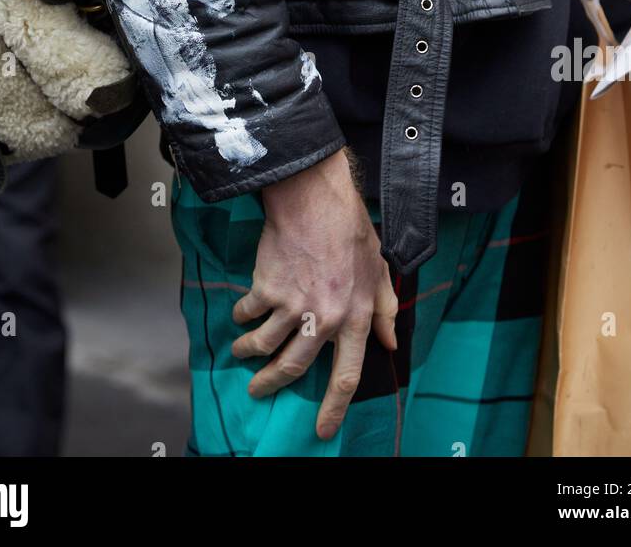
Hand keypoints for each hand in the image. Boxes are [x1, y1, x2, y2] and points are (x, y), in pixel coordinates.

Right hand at [231, 149, 398, 440]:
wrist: (314, 200)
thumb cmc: (350, 231)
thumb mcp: (379, 271)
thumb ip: (386, 310)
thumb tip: (390, 343)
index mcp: (356, 318)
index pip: (347, 377)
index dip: (334, 409)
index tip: (322, 430)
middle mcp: (324, 319)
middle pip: (293, 368)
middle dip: (271, 384)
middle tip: (258, 390)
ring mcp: (292, 306)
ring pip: (263, 346)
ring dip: (248, 353)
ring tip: (241, 351)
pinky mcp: (266, 289)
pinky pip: (248, 315)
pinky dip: (241, 318)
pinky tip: (240, 315)